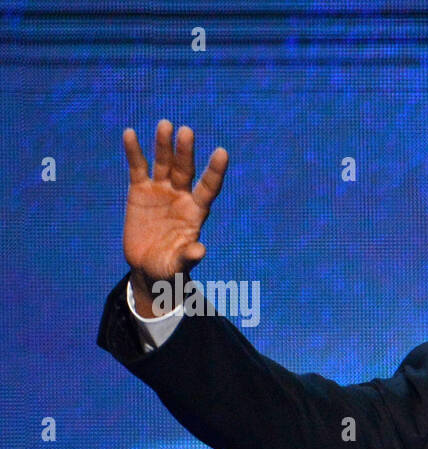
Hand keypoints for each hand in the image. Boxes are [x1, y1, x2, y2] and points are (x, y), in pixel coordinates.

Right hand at [123, 120, 227, 314]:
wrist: (148, 267)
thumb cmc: (170, 268)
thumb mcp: (179, 265)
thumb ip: (188, 257)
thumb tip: (201, 250)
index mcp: (196, 211)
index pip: (209, 187)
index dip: (215, 170)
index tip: (222, 152)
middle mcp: (181, 196)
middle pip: (186, 169)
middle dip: (186, 151)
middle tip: (186, 131)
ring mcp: (161, 191)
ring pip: (164, 163)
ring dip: (164, 145)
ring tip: (165, 124)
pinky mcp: (139, 190)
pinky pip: (137, 167)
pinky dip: (133, 152)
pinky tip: (130, 133)